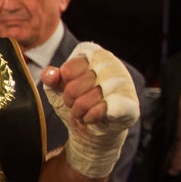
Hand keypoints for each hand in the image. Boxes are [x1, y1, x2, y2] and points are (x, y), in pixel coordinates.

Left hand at [41, 41, 138, 179]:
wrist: (95, 127)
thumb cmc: (78, 101)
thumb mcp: (58, 88)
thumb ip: (51, 78)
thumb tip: (50, 75)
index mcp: (94, 54)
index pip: (68, 70)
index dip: (63, 85)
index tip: (67, 88)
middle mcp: (111, 63)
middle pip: (75, 86)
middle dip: (69, 100)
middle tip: (75, 104)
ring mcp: (123, 82)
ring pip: (88, 100)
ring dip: (79, 112)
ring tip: (83, 112)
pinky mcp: (129, 103)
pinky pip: (104, 109)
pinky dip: (91, 117)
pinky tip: (91, 118)